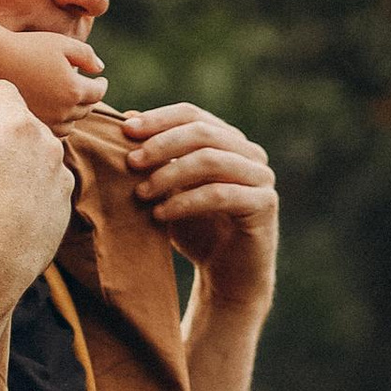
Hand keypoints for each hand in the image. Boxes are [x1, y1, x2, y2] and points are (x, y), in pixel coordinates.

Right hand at [0, 13, 107, 126]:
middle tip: (86, 89)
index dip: (101, 84)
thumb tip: (99, 69)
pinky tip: (52, 110)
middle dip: (88, 97)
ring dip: (73, 112)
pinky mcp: (31, 126)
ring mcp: (46, 122)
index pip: (98, 92)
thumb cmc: (27, 47)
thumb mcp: (62, 43)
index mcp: (73, 89)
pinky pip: (52, 131)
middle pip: (86, 109)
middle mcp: (62, 110)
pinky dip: (57, 122)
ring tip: (69, 100)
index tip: (99, 79)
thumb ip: (86, 55)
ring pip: (71, 123)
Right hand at [0, 71, 73, 293]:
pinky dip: (31, 183)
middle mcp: (48, 144)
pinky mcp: (63, 205)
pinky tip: (10, 198)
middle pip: (23, 121)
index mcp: (17, 125)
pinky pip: (46, 183)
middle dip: (1, 123)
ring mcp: (59, 176)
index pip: (1, 90)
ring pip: (38, 152)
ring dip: (19, 153)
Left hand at [122, 101, 277, 303]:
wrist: (226, 276)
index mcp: (228, 141)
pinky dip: (185, 202)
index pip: (192, 115)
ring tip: (141, 194)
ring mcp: (261, 177)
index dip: (158, 119)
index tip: (125, 130)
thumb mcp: (169, 189)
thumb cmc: (196, 229)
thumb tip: (127, 118)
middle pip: (202, 132)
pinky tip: (160, 215)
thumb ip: (156, 157)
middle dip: (162, 144)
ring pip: (211, 161)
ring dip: (170, 174)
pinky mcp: (264, 204)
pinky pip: (220, 194)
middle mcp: (249, 153)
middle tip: (130, 162)